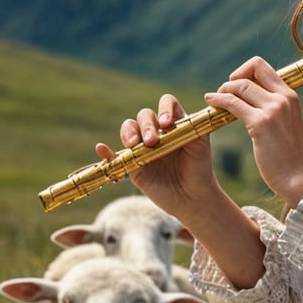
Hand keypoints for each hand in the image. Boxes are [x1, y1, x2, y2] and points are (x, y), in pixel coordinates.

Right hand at [97, 94, 221, 221]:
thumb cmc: (199, 169)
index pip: (166, 104)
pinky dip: (106, 152)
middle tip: (152, 141)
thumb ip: (196, 126)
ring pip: (129, 129)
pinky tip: (101, 148)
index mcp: (174, 123)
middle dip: (146, 125)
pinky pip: (115, 155)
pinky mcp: (133, 165)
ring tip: (134, 144)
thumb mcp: (201, 146)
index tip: (167, 124)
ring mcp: (143, 148)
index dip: (164, 109)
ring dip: (129, 133)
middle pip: (144, 115)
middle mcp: (157, 132)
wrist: (193, 198)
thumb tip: (194, 105)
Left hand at [204, 57, 302, 206]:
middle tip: (224, 93)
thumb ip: (273, 106)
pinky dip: (219, 100)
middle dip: (233, 78)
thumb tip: (251, 95)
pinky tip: (211, 103)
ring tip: (214, 100)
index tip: (237, 87)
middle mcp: (283, 97)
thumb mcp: (285, 121)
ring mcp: (273, 109)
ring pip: (240, 85)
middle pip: (252, 68)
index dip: (245, 71)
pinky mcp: (261, 124)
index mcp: (290, 95)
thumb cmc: (288, 154)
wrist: (297, 177)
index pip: (263, 67)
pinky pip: (233, 103)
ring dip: (223, 90)